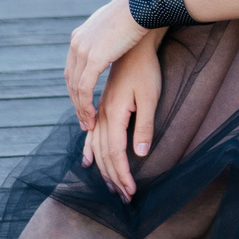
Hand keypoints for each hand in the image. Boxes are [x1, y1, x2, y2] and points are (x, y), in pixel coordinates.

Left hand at [65, 0, 157, 130]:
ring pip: (76, 87)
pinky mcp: (94, 57)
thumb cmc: (138, 13)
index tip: (85, 106)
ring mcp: (83, 49)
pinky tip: (93, 116)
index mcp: (80, 35)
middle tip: (84, 121)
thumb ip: (107, 34)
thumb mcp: (115, 23)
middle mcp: (77, 42)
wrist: (143, 5)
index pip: (73, 69)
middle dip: (76, 103)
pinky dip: (86, 105)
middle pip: (71, 80)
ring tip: (89, 124)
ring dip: (81, 109)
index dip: (77, 90)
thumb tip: (111, 38)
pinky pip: (85, 88)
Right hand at [80, 34, 161, 200]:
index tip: (130, 192)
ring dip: (103, 168)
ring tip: (110, 186)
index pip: (115, 153)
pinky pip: (91, 133)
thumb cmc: (146, 69)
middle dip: (113, 178)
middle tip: (124, 197)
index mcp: (114, 113)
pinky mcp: (102, 104)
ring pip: (95, 146)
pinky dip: (89, 149)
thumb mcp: (151, 97)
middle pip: (103, 154)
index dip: (122, 175)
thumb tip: (140, 154)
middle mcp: (102, 114)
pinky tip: (87, 160)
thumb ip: (145, 125)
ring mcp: (100, 109)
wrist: (133, 41)